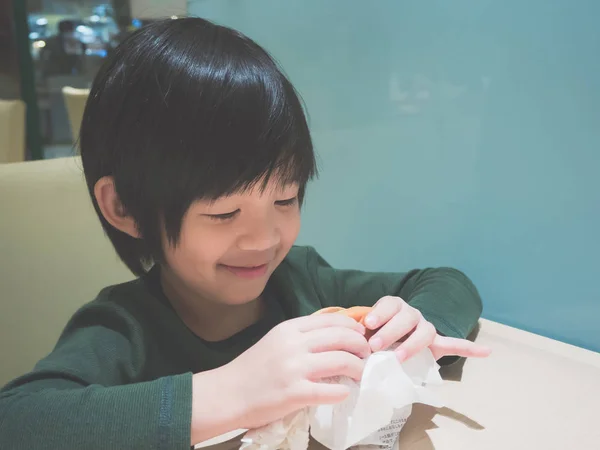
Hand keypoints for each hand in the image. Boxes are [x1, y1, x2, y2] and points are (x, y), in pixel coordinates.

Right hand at [217, 314, 370, 429]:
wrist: (227, 393)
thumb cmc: (253, 368)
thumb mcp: (277, 341)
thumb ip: (302, 337)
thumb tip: (335, 337)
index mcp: (290, 328)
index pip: (334, 320)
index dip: (354, 327)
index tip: (361, 336)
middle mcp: (294, 344)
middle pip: (343, 337)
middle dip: (361, 346)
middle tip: (366, 356)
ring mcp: (294, 368)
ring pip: (342, 361)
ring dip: (358, 369)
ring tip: (359, 375)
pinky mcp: (295, 393)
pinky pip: (331, 390)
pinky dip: (343, 391)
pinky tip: (344, 393)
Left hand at [364, 296, 490, 361]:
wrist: (386, 337)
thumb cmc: (372, 334)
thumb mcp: (363, 330)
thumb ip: (359, 333)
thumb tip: (349, 342)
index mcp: (393, 306)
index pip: (389, 304)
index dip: (379, 313)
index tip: (367, 324)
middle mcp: (411, 313)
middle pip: (405, 317)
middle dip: (390, 330)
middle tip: (374, 345)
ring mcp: (425, 327)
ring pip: (424, 331)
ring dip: (411, 344)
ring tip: (398, 357)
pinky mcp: (436, 343)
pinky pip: (454, 344)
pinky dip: (469, 348)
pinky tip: (486, 351)